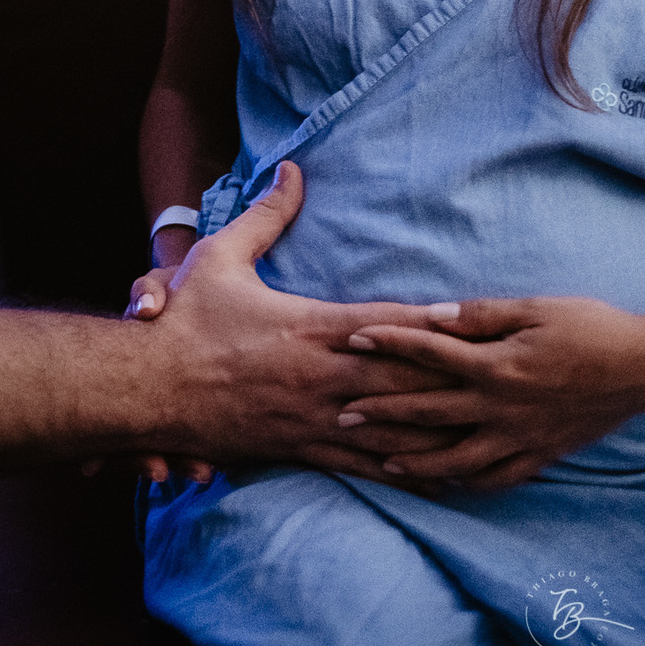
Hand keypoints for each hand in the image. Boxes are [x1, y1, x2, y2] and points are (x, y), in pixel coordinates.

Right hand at [137, 163, 467, 482]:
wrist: (146, 388)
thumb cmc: (183, 320)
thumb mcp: (220, 256)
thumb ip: (266, 215)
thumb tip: (291, 169)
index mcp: (308, 327)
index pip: (383, 322)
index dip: (429, 319)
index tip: (470, 317)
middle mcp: (320, 376)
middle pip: (400, 378)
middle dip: (451, 380)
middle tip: (498, 378)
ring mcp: (313, 418)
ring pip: (390, 430)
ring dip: (438, 431)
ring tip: (486, 432)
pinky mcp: (300, 448)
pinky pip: (361, 464)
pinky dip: (403, 471)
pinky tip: (437, 476)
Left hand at [336, 296, 644, 490]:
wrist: (640, 367)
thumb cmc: (588, 326)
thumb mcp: (533, 308)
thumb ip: (478, 315)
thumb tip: (432, 316)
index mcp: (495, 364)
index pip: (427, 351)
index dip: (386, 341)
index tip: (350, 338)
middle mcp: (500, 406)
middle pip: (428, 411)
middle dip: (380, 412)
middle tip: (340, 415)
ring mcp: (519, 436)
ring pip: (455, 459)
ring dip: (414, 461)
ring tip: (380, 461)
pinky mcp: (539, 454)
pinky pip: (495, 478)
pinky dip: (465, 484)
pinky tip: (444, 485)